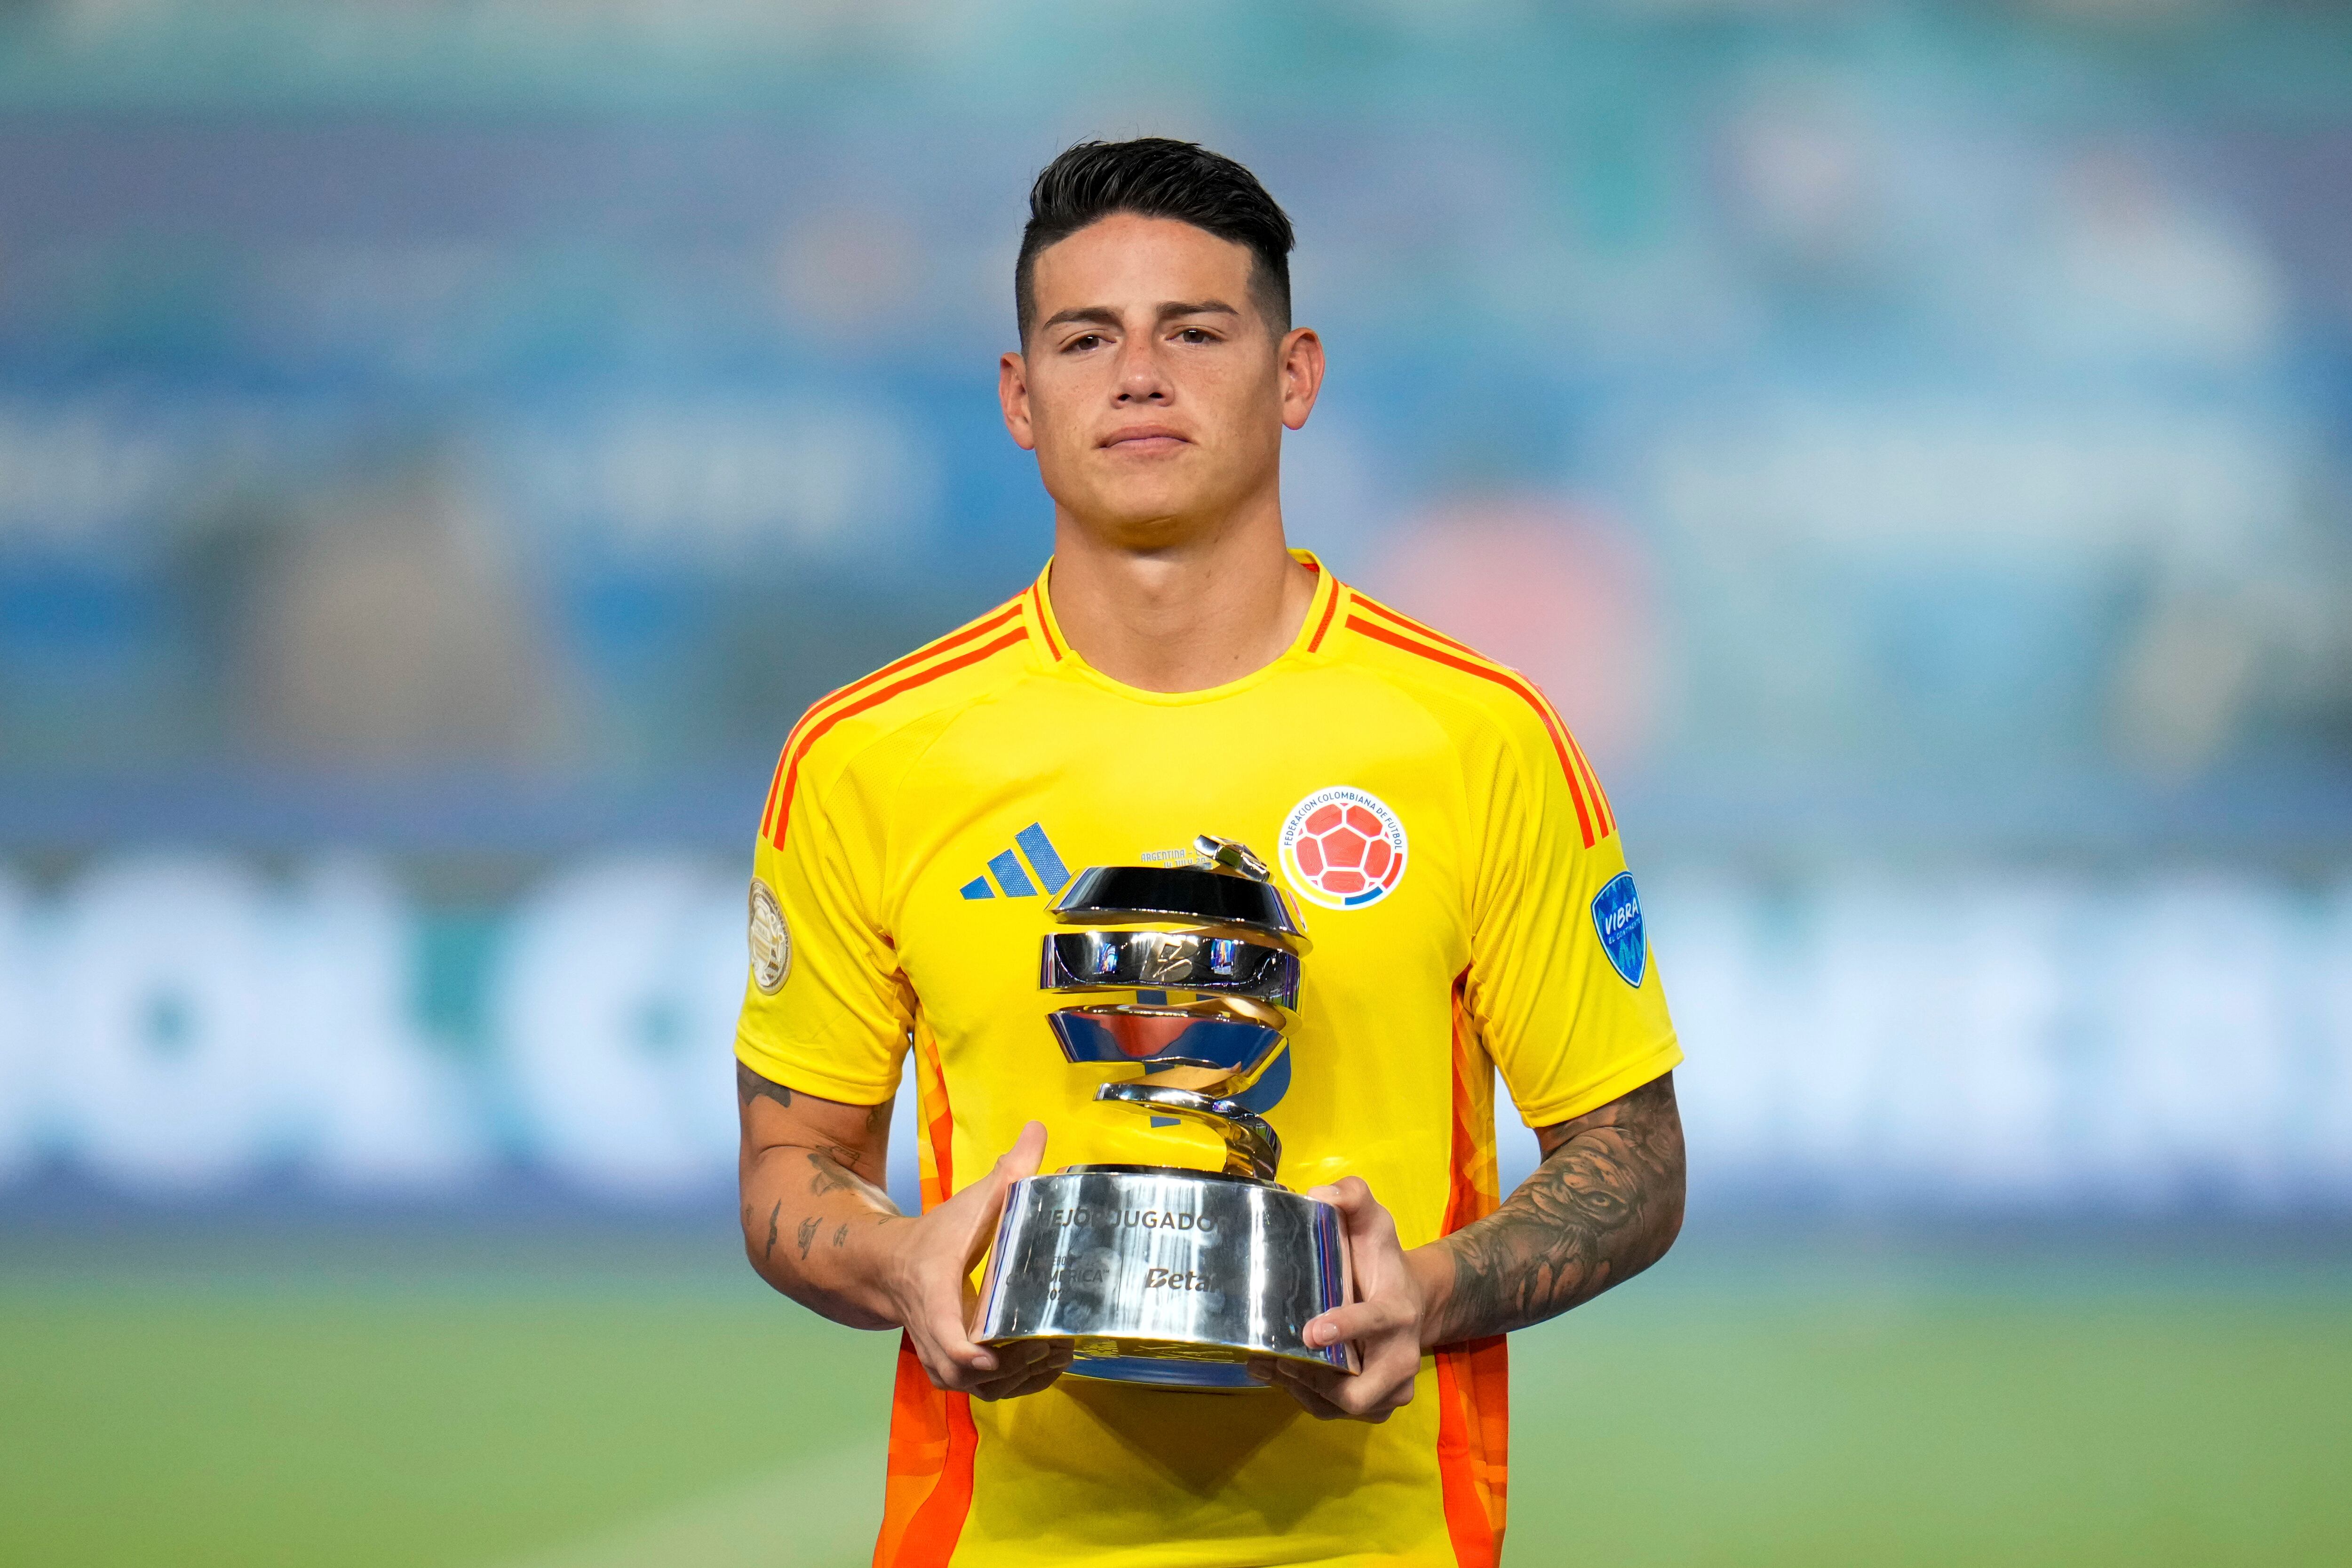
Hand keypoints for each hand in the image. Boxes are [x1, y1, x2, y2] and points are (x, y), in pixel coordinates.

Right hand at [878, 1120, 1071, 1400]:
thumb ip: (1009, 1169)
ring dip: (1019, 1382)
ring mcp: (943, 1356)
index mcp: (935, 1296)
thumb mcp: (972, 1201)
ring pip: (978, 1390)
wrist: (892, 1267)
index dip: (976, 1356)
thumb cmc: (937, 1236)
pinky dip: (1015, 1386)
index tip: (1002, 1353)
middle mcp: (936, 1335)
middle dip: (1015, 1369)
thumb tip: (1038, 1127)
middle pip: (970, 1376)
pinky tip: (1045, 1367)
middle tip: (1055, 1344)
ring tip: (1057, 1355)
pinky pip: (983, 1391)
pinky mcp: (955, 1366)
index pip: (950, 1342)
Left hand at [1247, 1175, 1426, 1421]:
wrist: (1412, 1300)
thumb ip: (1353, 1196)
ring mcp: (1389, 1389)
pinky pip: (1332, 1410)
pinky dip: (1302, 1396)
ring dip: (1300, 1390)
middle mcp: (1400, 1358)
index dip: (1346, 1328)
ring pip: (1341, 1406)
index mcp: (1399, 1311)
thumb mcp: (1374, 1221)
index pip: (1376, 1322)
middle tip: (1279, 1359)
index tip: (1310, 1331)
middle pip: (1359, 1392)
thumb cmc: (1383, 1260)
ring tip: (1265, 1363)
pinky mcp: (1374, 1405)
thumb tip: (1319, 1194)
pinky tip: (1273, 1372)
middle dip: (1317, 1382)